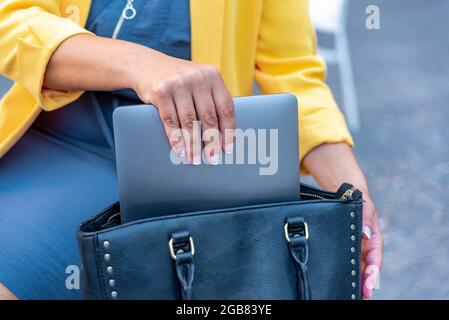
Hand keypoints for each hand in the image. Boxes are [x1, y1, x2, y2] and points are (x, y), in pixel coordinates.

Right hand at [132, 51, 235, 163]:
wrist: (145, 64)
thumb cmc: (178, 79)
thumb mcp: (199, 81)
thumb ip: (211, 99)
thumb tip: (223, 134)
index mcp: (213, 76)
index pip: (226, 108)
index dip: (228, 131)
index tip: (227, 148)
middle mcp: (197, 78)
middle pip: (208, 117)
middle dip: (211, 142)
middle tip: (212, 159)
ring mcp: (178, 84)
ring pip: (189, 122)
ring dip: (192, 145)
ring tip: (194, 159)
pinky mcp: (161, 91)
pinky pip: (170, 121)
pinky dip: (175, 139)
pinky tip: (180, 150)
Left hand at [302, 142, 383, 298]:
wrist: (346, 194)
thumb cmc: (358, 200)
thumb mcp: (363, 206)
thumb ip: (365, 219)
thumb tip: (365, 234)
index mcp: (374, 239)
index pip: (375, 259)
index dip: (373, 272)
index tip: (369, 283)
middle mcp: (366, 246)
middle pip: (367, 268)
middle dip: (366, 282)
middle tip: (363, 295)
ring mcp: (355, 248)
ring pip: (357, 268)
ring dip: (356, 281)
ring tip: (352, 294)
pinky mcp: (345, 247)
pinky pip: (346, 262)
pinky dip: (346, 272)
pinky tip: (340, 282)